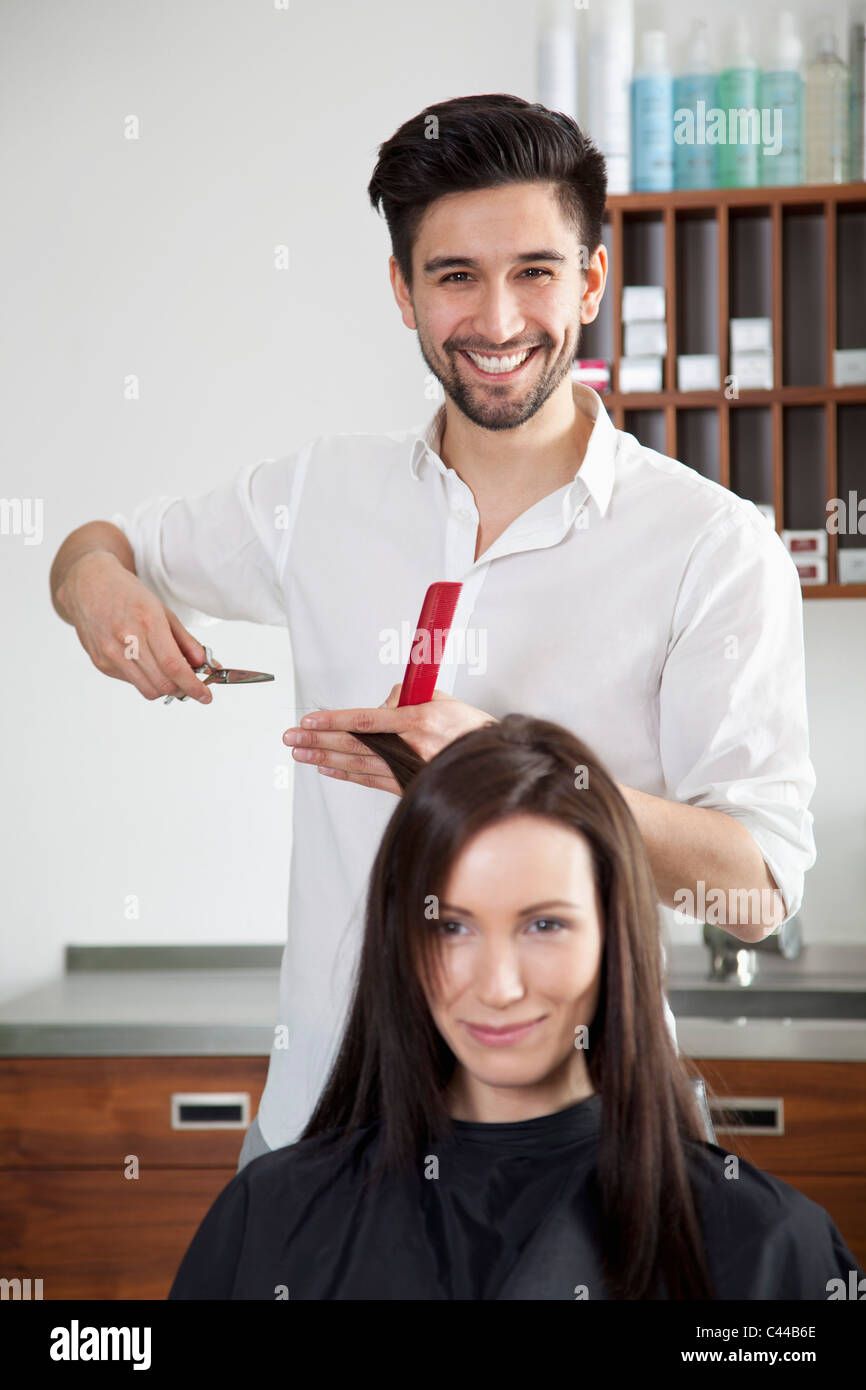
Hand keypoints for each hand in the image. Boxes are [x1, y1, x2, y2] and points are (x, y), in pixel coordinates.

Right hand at [58, 551, 214, 702]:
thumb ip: (186, 641)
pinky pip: (131, 682)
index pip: (174, 666)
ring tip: (169, 674)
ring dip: (164, 688)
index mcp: (147, 622)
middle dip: (182, 690)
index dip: (193, 686)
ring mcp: (110, 654)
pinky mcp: (100, 664)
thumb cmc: (129, 595)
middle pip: (162, 684)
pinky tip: (144, 662)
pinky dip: (145, 679)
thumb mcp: (163, 611)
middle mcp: (126, 641)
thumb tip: (206, 664)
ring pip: (147, 689)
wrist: (88, 585)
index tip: (206, 696)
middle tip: (190, 684)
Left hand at [282, 685, 497, 795]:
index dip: (334, 721)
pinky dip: (346, 774)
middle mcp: (409, 748)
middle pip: (353, 744)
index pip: (366, 720)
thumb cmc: (468, 728)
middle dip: (318, 740)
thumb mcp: (441, 700)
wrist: (490, 761)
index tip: (310, 720)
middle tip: (291, 738)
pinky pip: (370, 779)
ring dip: (324, 758)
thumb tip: (384, 700)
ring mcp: (407, 769)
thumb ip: (408, 697)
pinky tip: (327, 768)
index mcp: (417, 722)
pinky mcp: (407, 784)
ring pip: (357, 764)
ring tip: (299, 754)